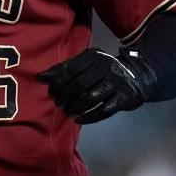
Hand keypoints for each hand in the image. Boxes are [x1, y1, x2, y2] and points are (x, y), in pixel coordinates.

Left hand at [36, 47, 156, 123]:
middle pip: (79, 84)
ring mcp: (116, 82)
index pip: (70, 69)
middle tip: (58, 103)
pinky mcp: (124, 98)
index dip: (57, 82)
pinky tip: (78, 119)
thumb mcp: (86, 64)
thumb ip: (64, 69)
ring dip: (75, 107)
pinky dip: (89, 117)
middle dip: (65, 96)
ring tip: (67, 112)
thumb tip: (40, 78)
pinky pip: (103, 110)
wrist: (136, 77)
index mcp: (94, 56)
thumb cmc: (103, 71)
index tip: (50, 92)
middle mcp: (106, 66)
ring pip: (90, 98)